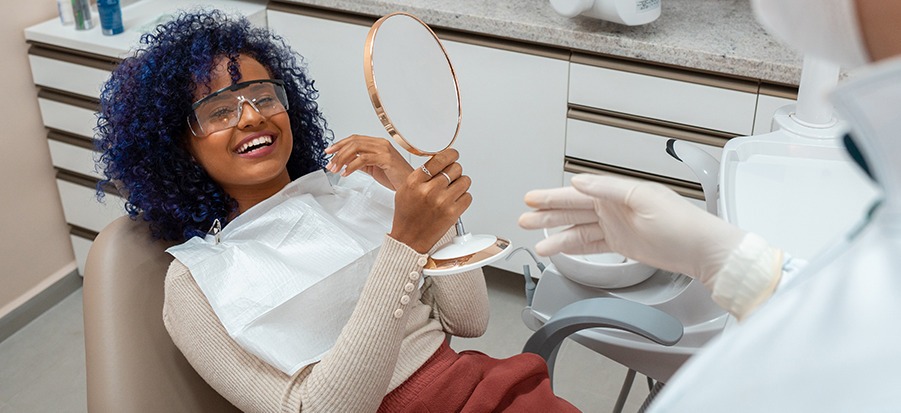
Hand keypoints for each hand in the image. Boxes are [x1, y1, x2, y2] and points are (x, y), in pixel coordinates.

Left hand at [324, 135, 412, 189]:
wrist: (410, 185)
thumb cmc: (396, 178)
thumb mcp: (373, 168)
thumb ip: (361, 163)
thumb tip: (346, 161)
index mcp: (378, 144)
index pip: (355, 139)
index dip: (340, 143)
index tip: (328, 151)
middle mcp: (381, 144)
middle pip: (354, 142)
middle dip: (338, 152)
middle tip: (330, 163)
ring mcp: (384, 150)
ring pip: (357, 148)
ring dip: (342, 159)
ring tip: (336, 169)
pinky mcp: (386, 158)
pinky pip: (364, 159)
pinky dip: (352, 166)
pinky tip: (346, 173)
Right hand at [390, 149, 471, 252]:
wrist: (409, 239)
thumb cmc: (406, 216)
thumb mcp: (405, 190)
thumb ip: (421, 175)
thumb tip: (439, 161)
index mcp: (415, 182)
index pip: (439, 159)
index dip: (451, 154)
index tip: (454, 155)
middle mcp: (429, 190)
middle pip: (455, 168)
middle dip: (455, 171)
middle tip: (451, 178)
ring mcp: (442, 202)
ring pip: (465, 180)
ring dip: (461, 184)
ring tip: (453, 191)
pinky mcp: (453, 213)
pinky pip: (468, 196)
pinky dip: (464, 198)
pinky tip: (454, 201)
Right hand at [518, 174, 744, 282]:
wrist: (702, 250)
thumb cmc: (682, 223)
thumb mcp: (643, 199)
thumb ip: (608, 190)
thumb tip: (580, 182)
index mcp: (618, 192)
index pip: (578, 192)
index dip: (553, 196)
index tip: (533, 198)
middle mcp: (614, 207)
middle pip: (573, 209)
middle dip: (548, 214)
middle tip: (525, 217)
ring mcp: (617, 226)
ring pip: (578, 229)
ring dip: (556, 233)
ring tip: (535, 239)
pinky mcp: (621, 244)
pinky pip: (590, 244)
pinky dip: (572, 247)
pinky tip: (558, 249)